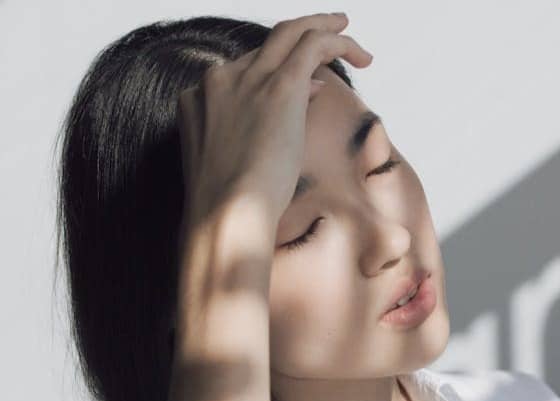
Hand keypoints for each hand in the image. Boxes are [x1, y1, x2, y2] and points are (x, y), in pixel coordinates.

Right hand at [176, 12, 372, 228]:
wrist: (225, 214)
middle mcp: (220, 81)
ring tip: (347, 31)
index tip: (307, 86)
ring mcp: (248, 80)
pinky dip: (338, 41)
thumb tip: (301, 97)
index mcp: (199, 100)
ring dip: (322, 28)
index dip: (277, 72)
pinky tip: (359, 53)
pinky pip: (313, 44)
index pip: (245, 71)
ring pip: (291, 33)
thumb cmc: (229, 206)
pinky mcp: (279, 86)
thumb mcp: (233, 164)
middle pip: (266, 44)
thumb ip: (253, 131)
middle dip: (300, 34)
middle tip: (330, 31)